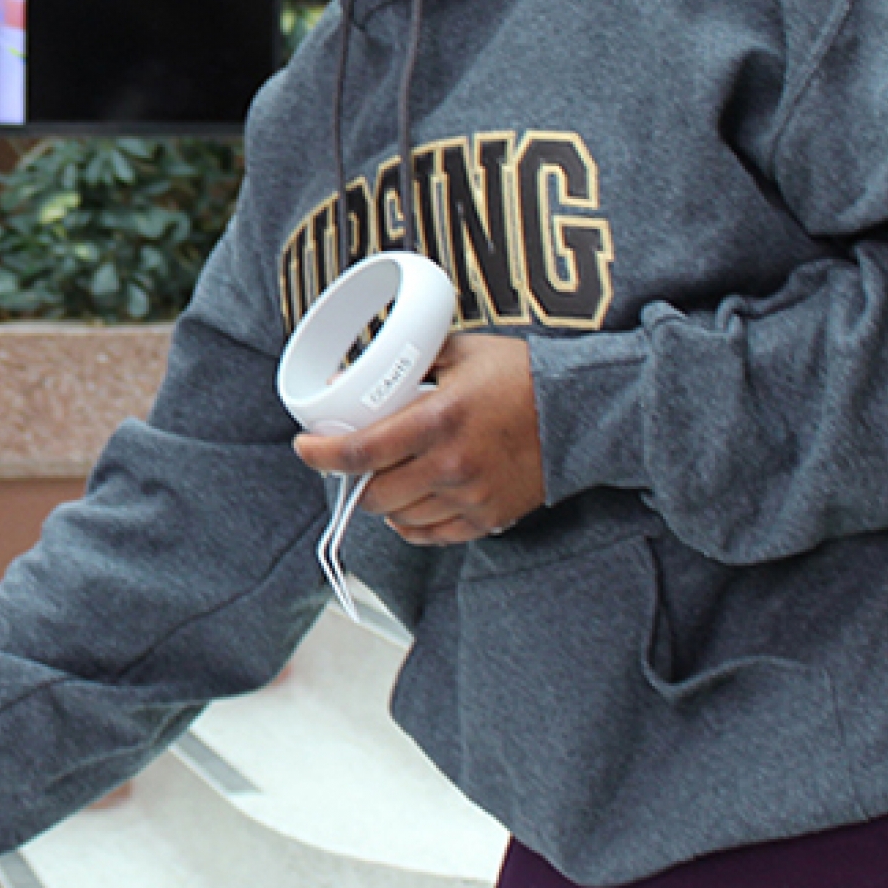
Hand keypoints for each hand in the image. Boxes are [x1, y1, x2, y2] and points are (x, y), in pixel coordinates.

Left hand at [293, 332, 542, 544]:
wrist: (582, 411)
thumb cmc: (522, 376)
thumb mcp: (459, 352)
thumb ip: (411, 361)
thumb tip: (361, 373)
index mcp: (437, 419)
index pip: (359, 450)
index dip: (321, 454)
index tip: (305, 447)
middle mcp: (450, 465)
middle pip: (373, 493)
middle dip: (352, 479)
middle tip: (350, 462)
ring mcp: (470, 497)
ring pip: (399, 517)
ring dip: (383, 500)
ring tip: (385, 477)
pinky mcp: (489, 518)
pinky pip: (432, 536)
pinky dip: (412, 523)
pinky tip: (410, 503)